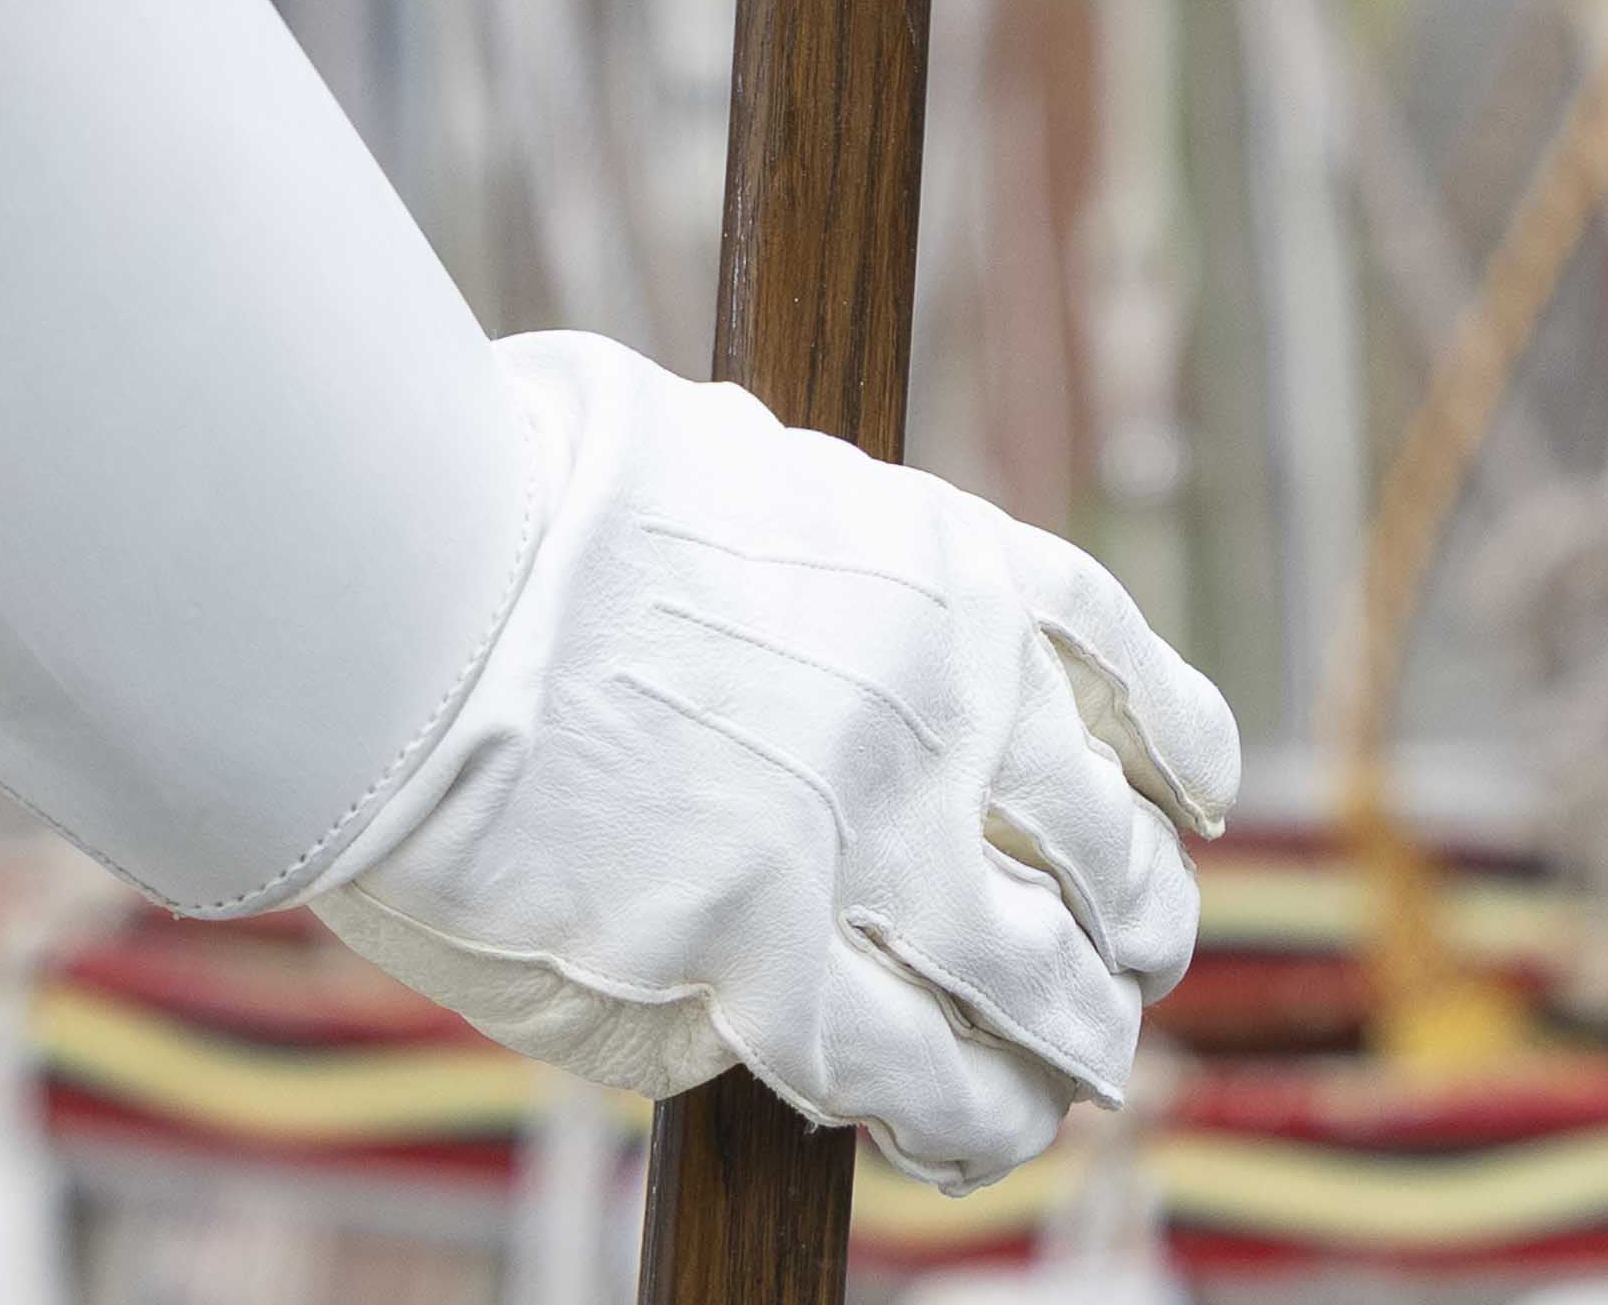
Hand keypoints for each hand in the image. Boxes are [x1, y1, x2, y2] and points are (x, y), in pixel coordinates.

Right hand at [312, 331, 1239, 1182]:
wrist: (411, 584)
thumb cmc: (515, 501)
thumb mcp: (715, 469)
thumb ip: (803, 563)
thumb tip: (820, 640)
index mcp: (938, 566)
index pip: (1118, 670)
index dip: (1177, 754)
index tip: (1197, 804)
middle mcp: (944, 701)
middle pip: (1110, 847)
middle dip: (1133, 925)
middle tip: (1124, 976)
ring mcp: (869, 837)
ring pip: (1040, 979)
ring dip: (1071, 1044)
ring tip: (1075, 1080)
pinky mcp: (770, 962)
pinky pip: (914, 1074)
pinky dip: (956, 1121)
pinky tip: (959, 1138)